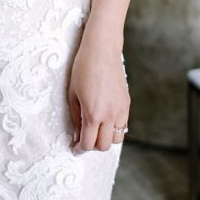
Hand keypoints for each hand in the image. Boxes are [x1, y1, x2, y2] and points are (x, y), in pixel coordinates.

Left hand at [68, 36, 129, 152]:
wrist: (102, 50)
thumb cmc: (83, 68)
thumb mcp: (72, 94)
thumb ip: (75, 118)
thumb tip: (76, 135)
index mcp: (93, 113)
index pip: (88, 143)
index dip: (80, 149)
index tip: (75, 147)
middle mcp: (109, 115)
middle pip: (104, 146)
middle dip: (93, 146)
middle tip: (84, 138)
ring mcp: (120, 110)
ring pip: (116, 139)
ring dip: (105, 139)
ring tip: (96, 130)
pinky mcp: (127, 104)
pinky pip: (123, 126)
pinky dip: (114, 128)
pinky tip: (105, 120)